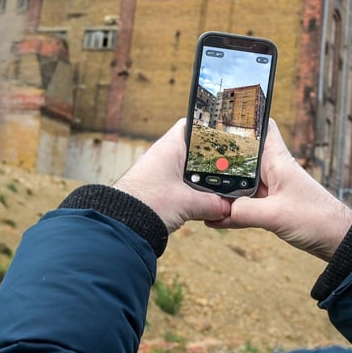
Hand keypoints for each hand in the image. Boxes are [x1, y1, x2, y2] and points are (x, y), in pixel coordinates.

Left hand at [114, 118, 230, 232]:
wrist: (119, 226)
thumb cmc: (148, 205)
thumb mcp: (188, 204)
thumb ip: (213, 204)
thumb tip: (229, 208)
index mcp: (170, 148)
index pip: (193, 126)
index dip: (210, 127)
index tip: (227, 134)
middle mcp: (164, 157)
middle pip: (196, 153)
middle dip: (213, 164)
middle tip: (231, 170)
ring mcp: (160, 175)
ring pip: (190, 173)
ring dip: (204, 184)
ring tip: (221, 192)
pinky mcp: (158, 192)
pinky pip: (182, 188)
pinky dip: (194, 196)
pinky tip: (204, 207)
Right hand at [206, 119, 351, 261]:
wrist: (337, 240)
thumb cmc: (316, 219)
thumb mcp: (276, 215)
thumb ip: (245, 212)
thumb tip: (218, 211)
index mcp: (277, 160)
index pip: (262, 126)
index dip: (243, 119)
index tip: (219, 117)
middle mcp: (272, 170)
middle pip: (241, 156)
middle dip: (220, 159)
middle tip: (193, 160)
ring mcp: (271, 189)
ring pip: (240, 183)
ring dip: (222, 190)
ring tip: (198, 193)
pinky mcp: (271, 207)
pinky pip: (244, 206)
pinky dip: (230, 212)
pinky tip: (213, 220)